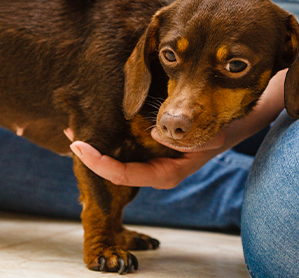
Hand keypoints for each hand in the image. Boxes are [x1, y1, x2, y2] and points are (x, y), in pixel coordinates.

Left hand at [64, 127, 227, 189]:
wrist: (229, 129)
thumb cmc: (220, 133)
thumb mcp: (210, 137)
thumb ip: (184, 138)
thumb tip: (153, 133)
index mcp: (164, 175)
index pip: (124, 175)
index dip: (99, 163)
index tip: (80, 146)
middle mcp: (153, 172)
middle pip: (113, 170)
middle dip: (89, 155)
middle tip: (69, 133)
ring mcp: (150, 162)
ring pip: (116, 159)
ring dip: (95, 145)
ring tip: (72, 127)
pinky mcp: (149, 149)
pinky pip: (123, 147)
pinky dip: (107, 136)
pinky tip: (93, 122)